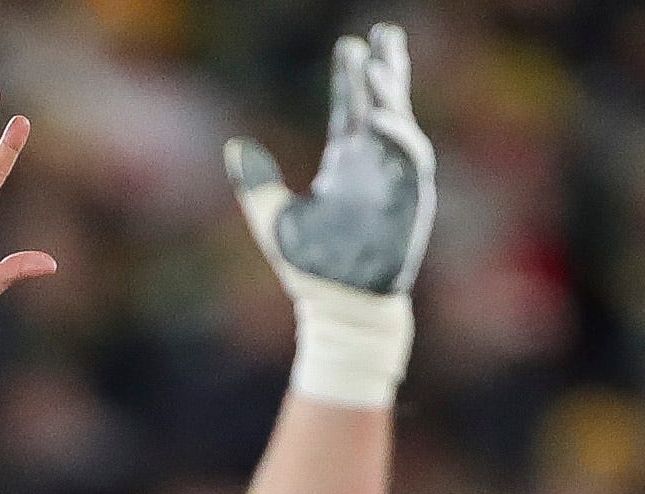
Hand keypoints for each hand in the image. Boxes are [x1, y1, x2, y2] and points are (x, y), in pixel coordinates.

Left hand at [226, 24, 434, 303]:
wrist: (339, 309)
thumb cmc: (311, 270)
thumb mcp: (274, 220)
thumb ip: (257, 183)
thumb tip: (235, 145)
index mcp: (346, 165)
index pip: (352, 110)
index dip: (352, 79)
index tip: (351, 46)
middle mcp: (373, 167)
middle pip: (385, 106)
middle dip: (387, 70)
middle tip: (385, 33)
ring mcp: (394, 183)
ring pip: (400, 125)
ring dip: (391, 96)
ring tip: (379, 65)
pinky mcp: (410, 203)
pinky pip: (410, 161)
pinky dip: (398, 138)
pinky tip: (381, 118)